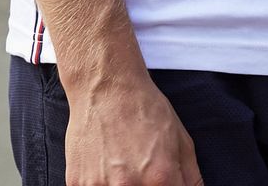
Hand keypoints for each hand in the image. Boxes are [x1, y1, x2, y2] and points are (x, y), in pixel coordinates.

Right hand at [63, 71, 202, 185]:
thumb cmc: (146, 111)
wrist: (107, 89)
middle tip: (144, 173)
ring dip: (122, 185)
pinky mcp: (76, 184)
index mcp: (160, 177)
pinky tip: (105, 168)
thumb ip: (191, 178)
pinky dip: (101, 184)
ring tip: (123, 167)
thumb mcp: (182, 141)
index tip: (164, 182)